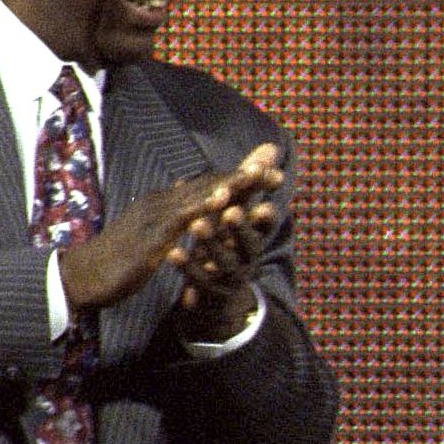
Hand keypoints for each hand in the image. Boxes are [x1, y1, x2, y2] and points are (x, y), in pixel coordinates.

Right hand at [60, 142, 280, 313]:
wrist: (81, 277)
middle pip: (210, 183)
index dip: (240, 178)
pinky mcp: (150, 236)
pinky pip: (181, 219)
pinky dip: (203, 207)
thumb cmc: (118, 258)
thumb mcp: (152, 232)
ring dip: (230, 185)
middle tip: (277, 165)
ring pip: (199, 195)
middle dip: (244, 175)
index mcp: (165, 203)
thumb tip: (182, 190)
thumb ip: (171, 213)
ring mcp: (154, 216)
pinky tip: (223, 202)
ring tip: (258, 175)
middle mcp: (161, 202)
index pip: (209, 186)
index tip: (270, 170)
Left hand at [172, 198, 266, 338]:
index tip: (263, 204)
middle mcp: (247, 259)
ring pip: (225, 261)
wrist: (218, 295)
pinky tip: (173, 252)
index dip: (264, 216)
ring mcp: (230, 277)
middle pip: (249, 244)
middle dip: (241, 227)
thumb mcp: (237, 215)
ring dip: (212, 242)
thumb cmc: (227, 244)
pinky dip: (188, 266)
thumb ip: (249, 184)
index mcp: (254, 238)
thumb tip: (270, 148)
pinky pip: (200, 280)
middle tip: (231, 211)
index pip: (265, 226)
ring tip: (197, 225)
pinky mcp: (210, 292)